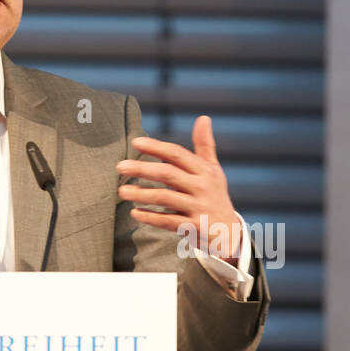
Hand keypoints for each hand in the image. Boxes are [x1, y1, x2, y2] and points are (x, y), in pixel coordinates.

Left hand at [115, 115, 241, 266]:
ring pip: (165, 198)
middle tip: (119, 166)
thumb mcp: (213, 170)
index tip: (135, 142)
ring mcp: (199, 208)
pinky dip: (150, 217)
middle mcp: (203, 187)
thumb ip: (205, 145)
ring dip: (141, 194)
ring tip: (121, 190)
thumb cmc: (215, 195)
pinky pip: (168, 221)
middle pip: (168, 174)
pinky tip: (134, 213)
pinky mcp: (194, 227)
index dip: (156, 147)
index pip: (177, 154)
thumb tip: (203, 118)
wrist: (230, 233)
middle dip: (142, 169)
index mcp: (205, 171)